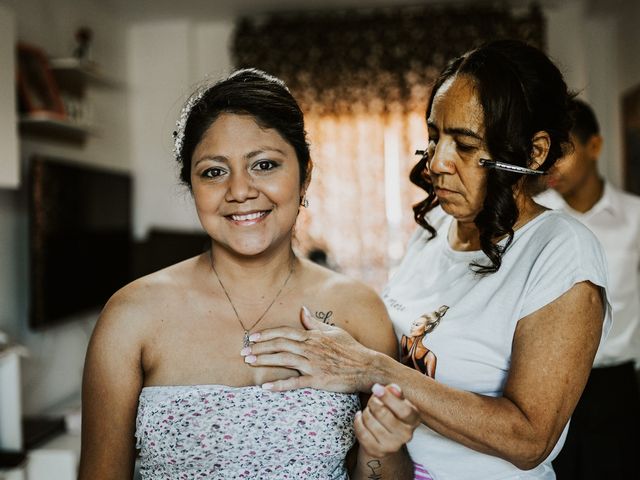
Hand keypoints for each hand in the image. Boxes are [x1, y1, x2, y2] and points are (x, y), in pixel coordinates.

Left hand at [242, 306, 378, 391]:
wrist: (367, 367)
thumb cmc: (351, 348)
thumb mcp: (334, 331)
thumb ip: (315, 323)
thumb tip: (303, 310)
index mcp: (313, 336)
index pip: (285, 332)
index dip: (267, 334)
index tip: (252, 337)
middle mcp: (310, 348)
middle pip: (280, 345)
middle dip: (259, 347)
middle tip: (243, 352)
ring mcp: (314, 364)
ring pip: (284, 360)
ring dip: (264, 361)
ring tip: (249, 362)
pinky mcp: (318, 380)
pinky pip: (296, 383)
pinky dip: (280, 385)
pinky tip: (266, 387)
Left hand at [356, 383, 420, 457]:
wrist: (385, 438)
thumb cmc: (391, 412)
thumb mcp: (396, 401)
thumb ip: (395, 392)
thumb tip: (393, 388)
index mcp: (414, 419)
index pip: (404, 410)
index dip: (388, 398)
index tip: (376, 388)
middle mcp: (406, 435)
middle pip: (384, 414)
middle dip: (373, 402)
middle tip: (373, 400)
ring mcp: (392, 445)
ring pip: (371, 422)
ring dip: (366, 412)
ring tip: (369, 410)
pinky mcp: (377, 451)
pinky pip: (362, 433)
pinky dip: (358, 421)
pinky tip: (360, 417)